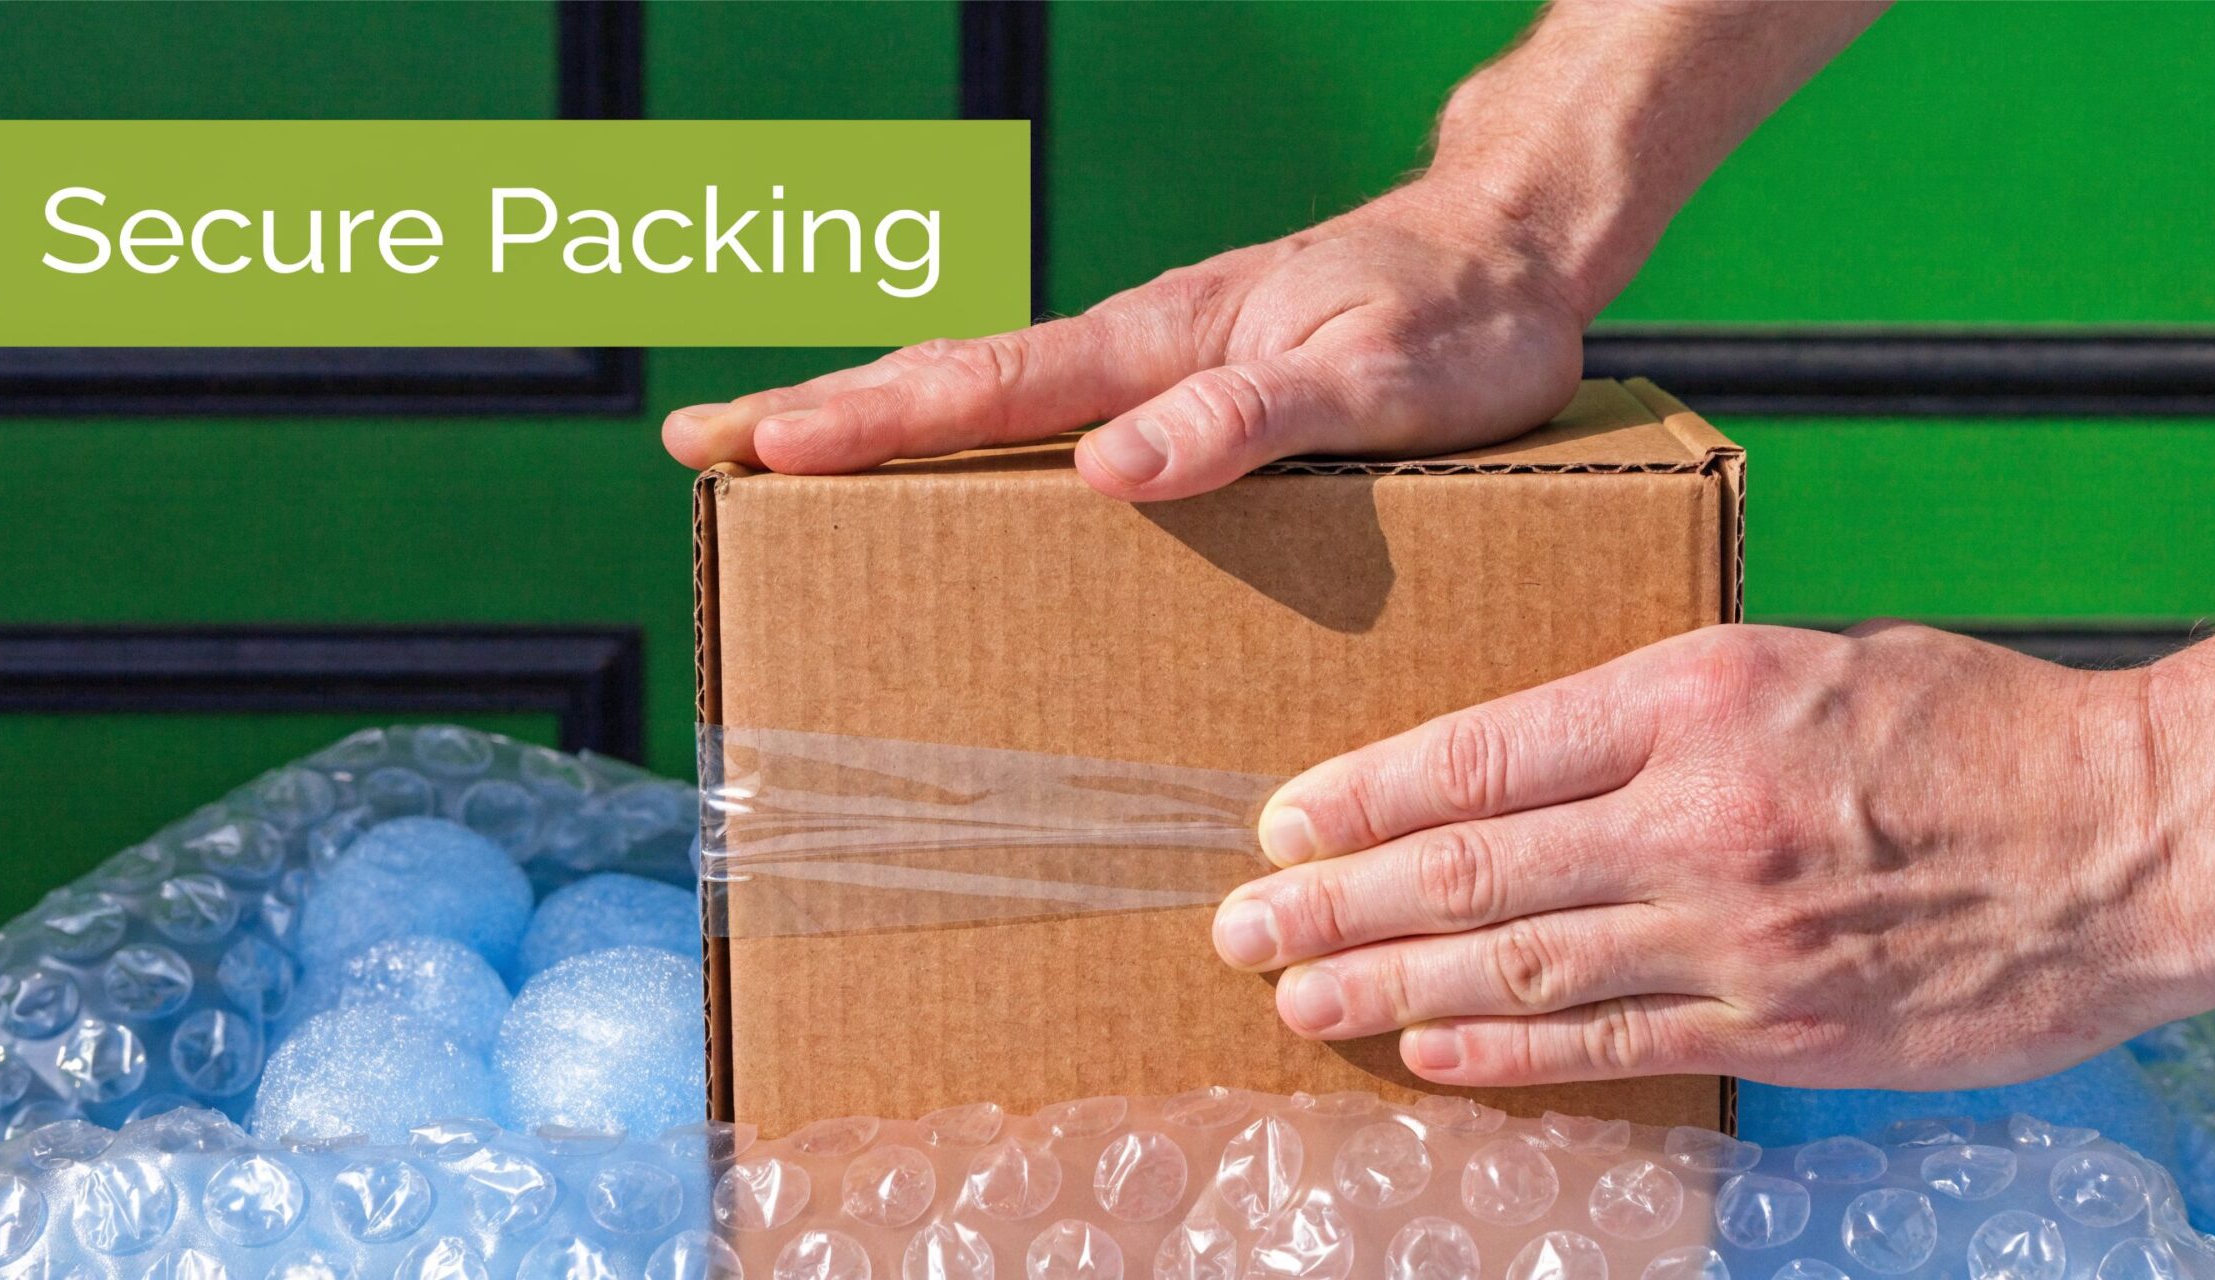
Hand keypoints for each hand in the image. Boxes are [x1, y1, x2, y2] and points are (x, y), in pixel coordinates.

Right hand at [662, 180, 1592, 501]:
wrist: (1515, 251)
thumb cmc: (1463, 325)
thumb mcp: (1379, 385)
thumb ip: (1251, 419)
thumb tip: (1112, 468)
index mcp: (1163, 343)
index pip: (985, 388)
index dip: (866, 422)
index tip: (756, 443)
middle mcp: (1138, 342)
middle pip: (948, 376)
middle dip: (818, 410)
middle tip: (699, 441)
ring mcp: (1154, 352)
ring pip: (984, 386)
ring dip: (873, 414)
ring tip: (772, 447)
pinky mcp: (1184, 372)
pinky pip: (1044, 400)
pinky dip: (960, 420)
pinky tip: (942, 453)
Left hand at [1210, 622, 2214, 1090]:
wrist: (2129, 841)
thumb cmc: (1968, 728)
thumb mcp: (1804, 657)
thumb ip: (1661, 704)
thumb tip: (1526, 757)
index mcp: (1698, 697)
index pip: (1483, 750)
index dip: (1366, 795)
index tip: (1282, 820)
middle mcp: (1698, 818)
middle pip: (1472, 868)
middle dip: (1337, 902)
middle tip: (1239, 923)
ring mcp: (1736, 933)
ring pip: (1519, 968)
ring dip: (1389, 988)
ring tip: (1293, 996)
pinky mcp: (1780, 1024)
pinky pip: (1611, 1045)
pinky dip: (1504, 1055)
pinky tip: (1426, 1055)